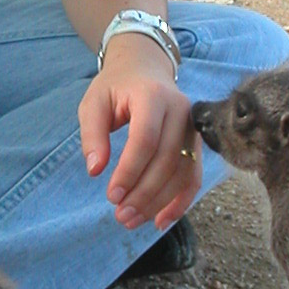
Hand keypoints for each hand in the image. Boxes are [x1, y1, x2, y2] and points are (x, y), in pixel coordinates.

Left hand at [78, 33, 200, 232]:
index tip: (111, 195)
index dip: (129, 171)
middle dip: (144, 193)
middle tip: (120, 216)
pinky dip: (181, 201)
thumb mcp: (94, 103)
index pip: (145, 139)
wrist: (145, 68)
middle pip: (167, 159)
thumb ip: (92, 134)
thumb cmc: (115, 87)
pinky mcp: (196, 143)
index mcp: (153, 96)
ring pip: (183, 172)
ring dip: (160, 202)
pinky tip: (162, 220)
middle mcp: (181, 110)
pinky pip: (194, 176)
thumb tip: (95, 170)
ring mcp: (192, 127)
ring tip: (133, 221)